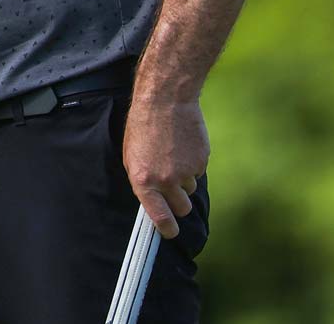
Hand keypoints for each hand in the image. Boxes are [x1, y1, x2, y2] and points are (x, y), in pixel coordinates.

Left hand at [122, 96, 208, 239]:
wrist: (165, 101)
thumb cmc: (142, 126)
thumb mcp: (131, 155)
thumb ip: (142, 181)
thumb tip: (152, 201)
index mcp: (143, 181)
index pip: (159, 217)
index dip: (166, 229)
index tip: (170, 233)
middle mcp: (166, 181)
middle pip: (182, 209)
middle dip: (180, 204)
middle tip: (175, 190)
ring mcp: (186, 172)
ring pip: (191, 189)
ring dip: (185, 180)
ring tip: (174, 156)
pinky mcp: (202, 161)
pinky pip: (198, 172)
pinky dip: (193, 164)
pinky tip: (184, 146)